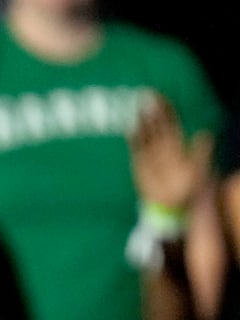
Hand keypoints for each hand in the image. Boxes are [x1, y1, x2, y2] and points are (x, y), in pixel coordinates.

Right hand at [129, 92, 212, 215]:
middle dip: (151, 110)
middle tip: (145, 95)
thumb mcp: (198, 170)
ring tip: (136, 107)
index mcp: (176, 145)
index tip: (161, 97)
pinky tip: (130, 127)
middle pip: (156, 125)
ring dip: (141, 121)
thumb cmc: (186, 189)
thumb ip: (201, 153)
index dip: (166, 110)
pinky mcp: (139, 164)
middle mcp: (162, 147)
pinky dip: (133, 138)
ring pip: (145, 134)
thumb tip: (205, 134)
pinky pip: (136, 148)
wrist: (170, 206)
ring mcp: (150, 155)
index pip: (170, 123)